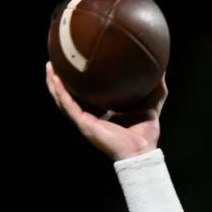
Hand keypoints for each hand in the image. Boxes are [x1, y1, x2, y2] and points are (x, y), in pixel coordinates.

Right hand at [45, 61, 164, 160]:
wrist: (142, 151)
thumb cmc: (146, 133)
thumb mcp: (150, 106)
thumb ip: (155, 89)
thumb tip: (162, 69)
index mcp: (103, 111)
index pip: (87, 93)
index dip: (79, 80)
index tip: (76, 62)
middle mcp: (91, 115)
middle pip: (69, 95)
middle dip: (60, 79)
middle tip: (56, 60)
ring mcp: (85, 120)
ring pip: (63, 99)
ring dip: (54, 83)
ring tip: (49, 66)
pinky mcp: (84, 124)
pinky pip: (68, 106)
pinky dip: (61, 92)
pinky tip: (56, 79)